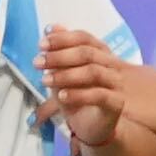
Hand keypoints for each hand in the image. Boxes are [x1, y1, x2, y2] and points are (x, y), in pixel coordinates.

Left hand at [43, 26, 123, 145]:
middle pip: (87, 53)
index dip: (63, 38)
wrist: (94, 128)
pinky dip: (78, 95)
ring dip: (66, 75)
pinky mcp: (117, 103)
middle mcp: (111, 65)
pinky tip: (61, 96)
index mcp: (100, 53)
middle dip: (60, 56)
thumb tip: (50, 27)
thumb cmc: (79, 98)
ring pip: (93, 72)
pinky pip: (99, 95)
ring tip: (45, 81)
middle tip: (38, 62)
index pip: (84, 38)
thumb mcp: (63, 75)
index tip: (42, 44)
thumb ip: (59, 52)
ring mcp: (116, 84)